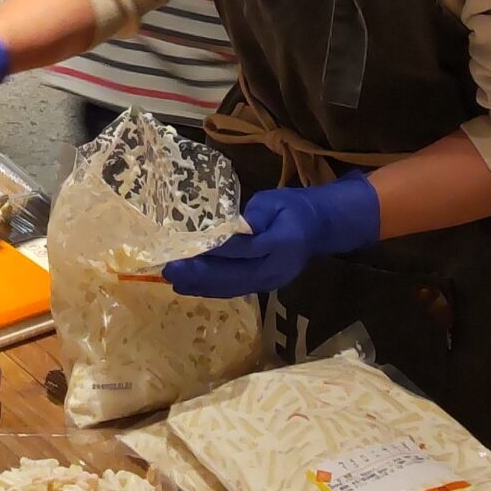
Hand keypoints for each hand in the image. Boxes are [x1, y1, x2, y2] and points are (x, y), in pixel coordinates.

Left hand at [164, 174, 381, 298]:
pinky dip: (211, 289)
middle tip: (171, 269)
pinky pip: (235, 290)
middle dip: (200, 274)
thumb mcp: (274, 201)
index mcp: (282, 243)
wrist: (319, 227)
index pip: (244, 249)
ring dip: (201, 286)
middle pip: (234, 276)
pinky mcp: (264, 286)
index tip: (188, 246)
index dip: (215, 250)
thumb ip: (253, 215)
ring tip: (173, 280)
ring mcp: (271, 282)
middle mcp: (276, 268)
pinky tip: (191, 286)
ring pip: (232, 288)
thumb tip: (226, 228)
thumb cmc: (294, 208)